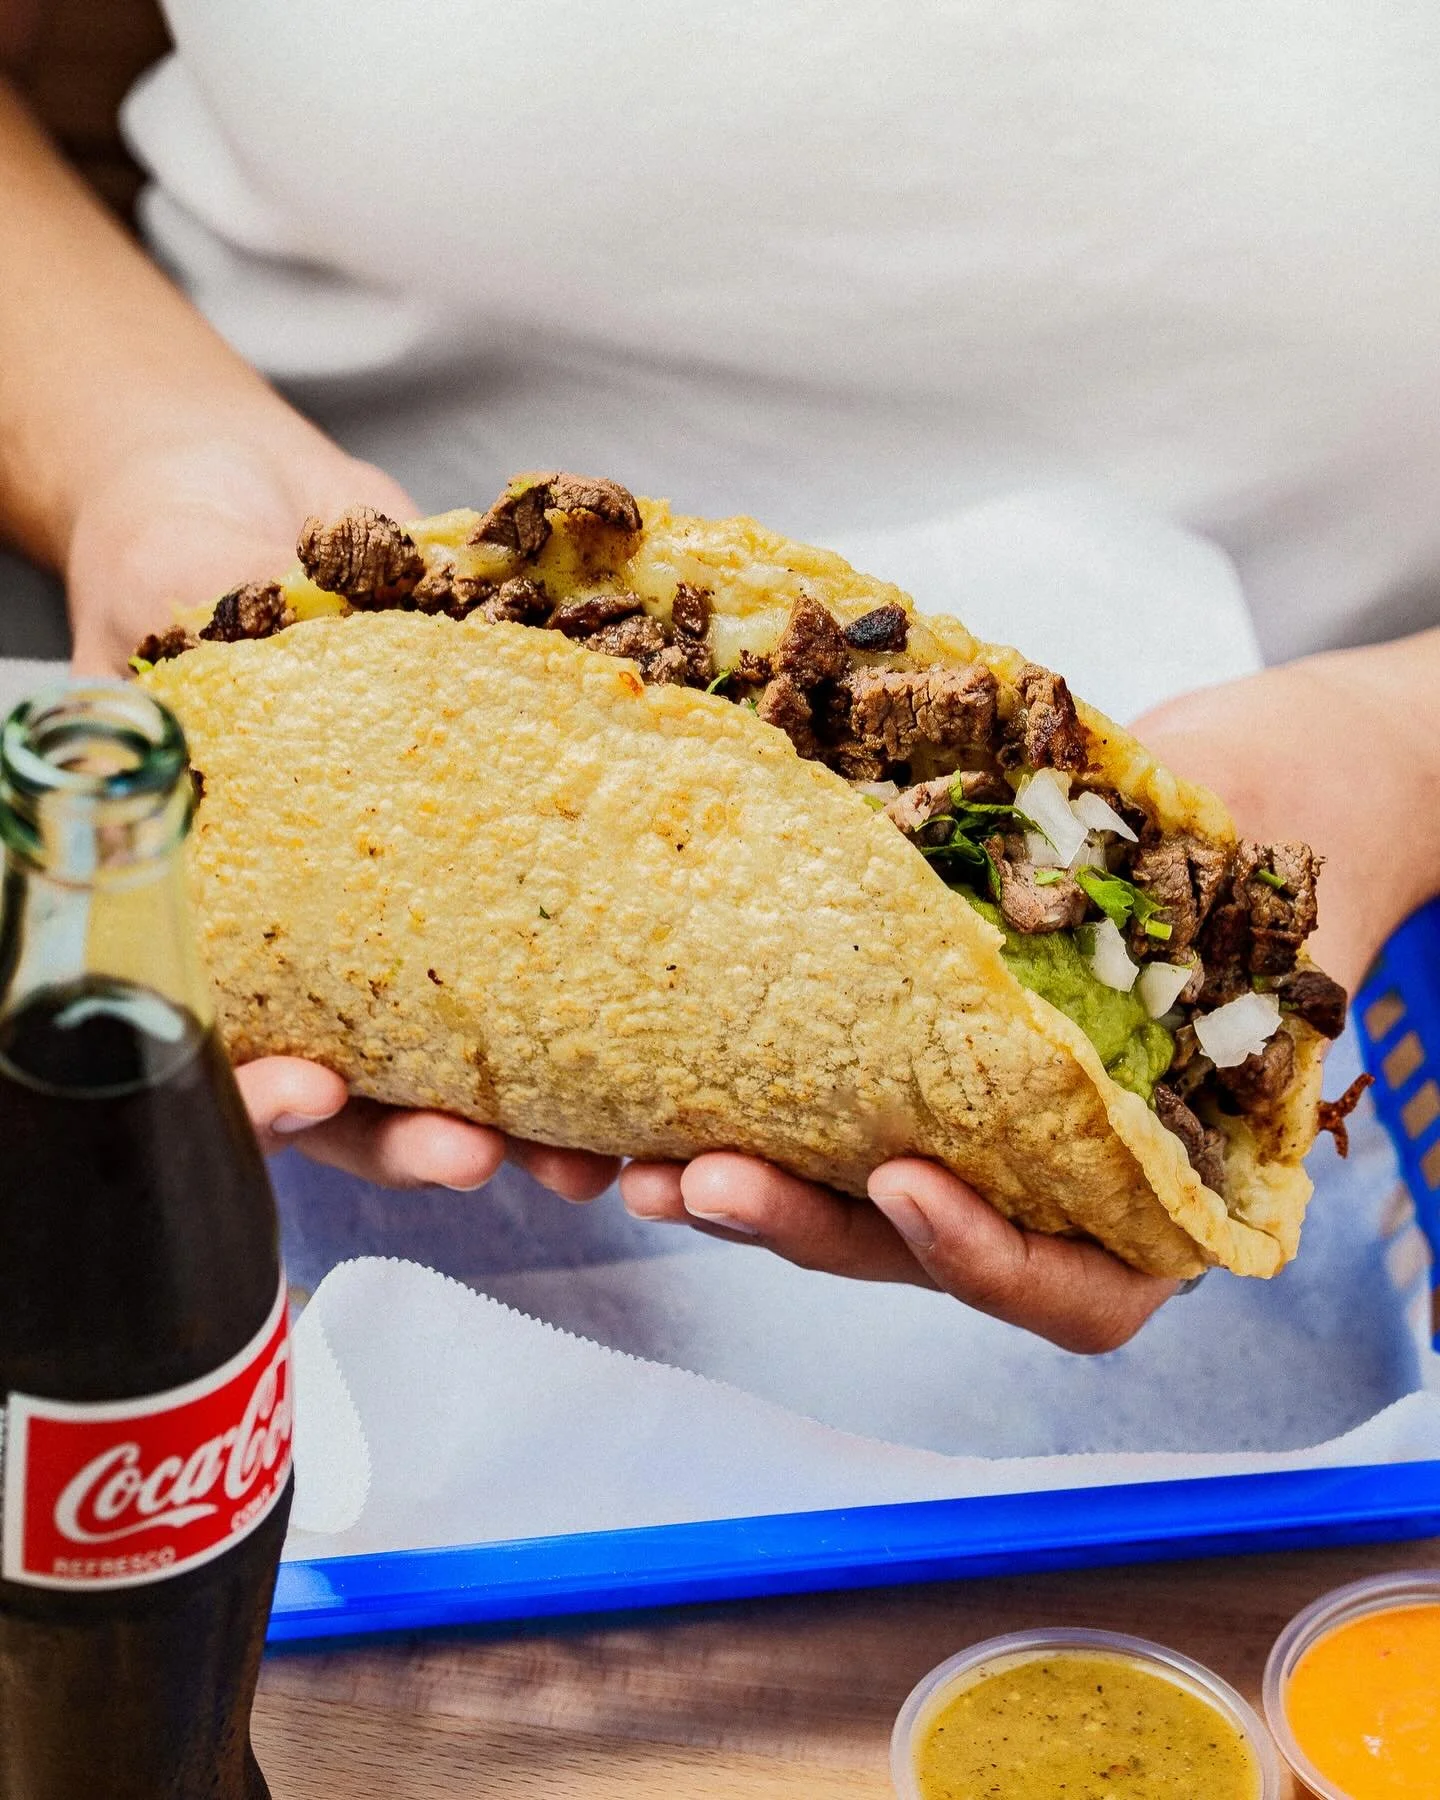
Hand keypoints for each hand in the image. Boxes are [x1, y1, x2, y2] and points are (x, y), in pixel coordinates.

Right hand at [67, 428, 619, 1200]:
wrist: (267, 501)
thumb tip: (188, 656)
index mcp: (212, 914)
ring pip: (471, 1055)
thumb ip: (181, 647)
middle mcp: (317, 938)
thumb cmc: (177, 551)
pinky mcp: (511, 857)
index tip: (314, 1094)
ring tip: (600, 1150)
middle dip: (421, 1137)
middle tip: (485, 1155)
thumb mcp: (162, 595)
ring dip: (532, 1114)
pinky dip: (609, 1000)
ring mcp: (417, 911)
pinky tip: (665, 1035)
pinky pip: (559, 946)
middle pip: (360, 1090)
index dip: (263, 1095)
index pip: (231, 1046)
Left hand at [616, 637, 1439, 1347]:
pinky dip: (733, 1107)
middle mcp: (1045, 1182)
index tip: (907, 1180)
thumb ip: (1188, 915)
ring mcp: (961, 1130)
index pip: (1073, 1288)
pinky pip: (810, 1114)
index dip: (985, 1256)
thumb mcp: (1241, 878)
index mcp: (1151, 1182)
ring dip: (733, 1186)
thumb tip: (1126, 876)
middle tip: (699, 1180)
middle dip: (800, 1223)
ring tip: (632, 1157)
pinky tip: (646, 1087)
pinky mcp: (890, 1068)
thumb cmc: (1251, 831)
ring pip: (841, 1202)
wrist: (1219, 790)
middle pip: (915, 1250)